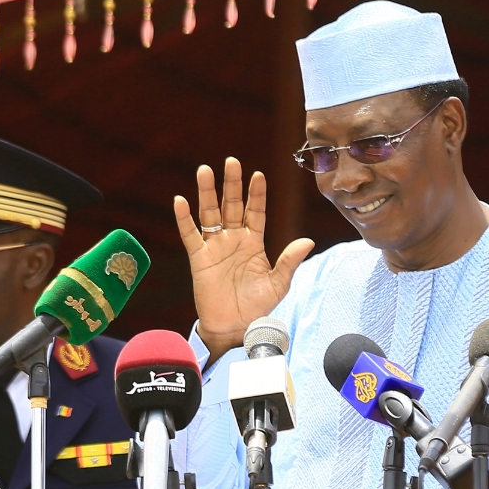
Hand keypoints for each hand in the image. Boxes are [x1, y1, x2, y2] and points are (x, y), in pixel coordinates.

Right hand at [174, 157, 313, 364]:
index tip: (258, 175)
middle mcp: (234, 239)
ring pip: (210, 213)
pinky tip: (181, 201)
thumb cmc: (257, 306)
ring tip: (204, 170)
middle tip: (231, 162)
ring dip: (207, 193)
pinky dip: (184, 219)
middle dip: (232, 184)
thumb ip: (289, 261)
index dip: (256, 194)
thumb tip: (308, 241)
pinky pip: (190, 235)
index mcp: (254, 242)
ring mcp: (215, 247)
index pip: (255, 212)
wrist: (235, 326)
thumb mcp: (278, 283)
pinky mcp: (199, 259)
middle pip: (232, 205)